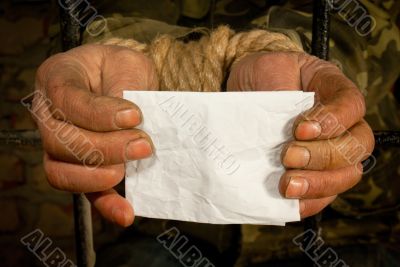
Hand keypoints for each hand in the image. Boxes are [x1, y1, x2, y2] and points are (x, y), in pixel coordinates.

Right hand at [34, 44, 157, 225]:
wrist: (122, 79)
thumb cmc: (121, 69)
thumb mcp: (128, 64)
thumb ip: (126, 86)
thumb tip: (130, 124)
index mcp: (58, 79)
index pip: (67, 99)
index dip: (99, 113)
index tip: (135, 116)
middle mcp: (48, 114)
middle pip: (59, 141)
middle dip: (104, 148)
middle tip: (143, 145)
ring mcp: (58, 145)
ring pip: (60, 171)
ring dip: (98, 176)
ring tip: (131, 170)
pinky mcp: (78, 168)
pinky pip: (83, 192)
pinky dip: (104, 204)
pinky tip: (126, 213)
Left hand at [227, 51, 373, 217]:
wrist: (248, 91)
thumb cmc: (263, 76)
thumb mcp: (269, 68)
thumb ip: (280, 89)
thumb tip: (280, 128)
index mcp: (334, 90)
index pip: (352, 106)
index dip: (333, 121)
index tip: (300, 129)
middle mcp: (341, 123)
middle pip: (358, 145)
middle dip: (324, 156)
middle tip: (288, 156)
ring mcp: (329, 150)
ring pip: (347, 175)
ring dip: (319, 184)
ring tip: (287, 184)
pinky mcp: (312, 172)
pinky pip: (324, 195)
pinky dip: (309, 202)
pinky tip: (288, 200)